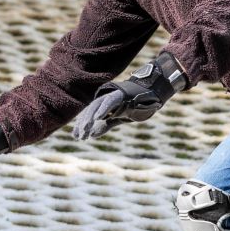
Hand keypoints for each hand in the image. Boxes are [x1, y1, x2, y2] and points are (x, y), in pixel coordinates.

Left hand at [72, 52, 186, 140]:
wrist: (152, 95)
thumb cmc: (135, 106)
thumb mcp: (117, 119)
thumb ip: (105, 125)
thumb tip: (92, 135)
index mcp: (103, 104)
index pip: (88, 114)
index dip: (82, 125)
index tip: (77, 137)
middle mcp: (105, 98)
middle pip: (89, 111)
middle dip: (83, 124)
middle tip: (79, 137)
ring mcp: (113, 95)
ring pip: (96, 106)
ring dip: (90, 118)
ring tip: (85, 130)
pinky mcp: (121, 94)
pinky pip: (109, 101)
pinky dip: (103, 109)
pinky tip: (98, 118)